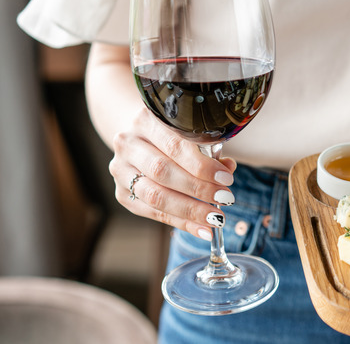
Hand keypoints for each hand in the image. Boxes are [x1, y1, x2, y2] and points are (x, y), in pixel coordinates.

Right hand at [108, 108, 237, 240]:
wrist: (139, 136)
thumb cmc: (173, 134)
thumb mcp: (190, 132)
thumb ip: (209, 149)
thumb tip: (228, 168)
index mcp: (146, 120)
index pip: (174, 144)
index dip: (201, 164)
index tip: (226, 178)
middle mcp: (128, 144)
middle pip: (162, 171)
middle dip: (198, 188)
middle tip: (225, 199)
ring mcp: (120, 170)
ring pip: (155, 195)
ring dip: (190, 210)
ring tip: (216, 218)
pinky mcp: (122, 194)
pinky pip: (153, 213)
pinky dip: (181, 223)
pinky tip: (202, 229)